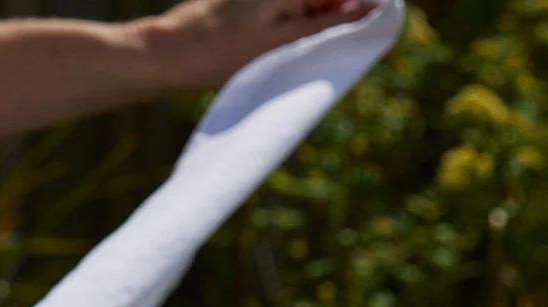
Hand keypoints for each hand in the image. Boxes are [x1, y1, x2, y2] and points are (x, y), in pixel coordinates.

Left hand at [140, 0, 374, 89]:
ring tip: (331, 58)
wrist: (164, 58)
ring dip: (323, 34)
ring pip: (311, 11)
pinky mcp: (253, 12)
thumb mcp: (279, 42)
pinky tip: (302, 58)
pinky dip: (301, 38)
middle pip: (329, 0)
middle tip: (365, 52)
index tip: (383, 35)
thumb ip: (327, 26)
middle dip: (349, 21)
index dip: (367, 9)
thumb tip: (370, 9)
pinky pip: (290, 20)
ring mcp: (265, 0)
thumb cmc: (216, 53)